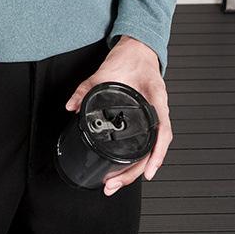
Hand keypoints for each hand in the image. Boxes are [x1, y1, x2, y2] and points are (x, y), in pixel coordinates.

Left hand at [65, 35, 170, 195]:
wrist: (138, 49)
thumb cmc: (130, 58)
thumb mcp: (105, 71)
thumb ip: (86, 88)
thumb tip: (71, 106)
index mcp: (155, 99)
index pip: (163, 131)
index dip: (157, 154)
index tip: (148, 172)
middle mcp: (158, 111)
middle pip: (154, 149)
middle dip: (135, 172)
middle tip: (114, 184)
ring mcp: (154, 115)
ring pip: (151, 149)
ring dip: (135, 169)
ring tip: (116, 183)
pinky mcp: (147, 117)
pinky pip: (147, 142)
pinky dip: (139, 158)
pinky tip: (127, 171)